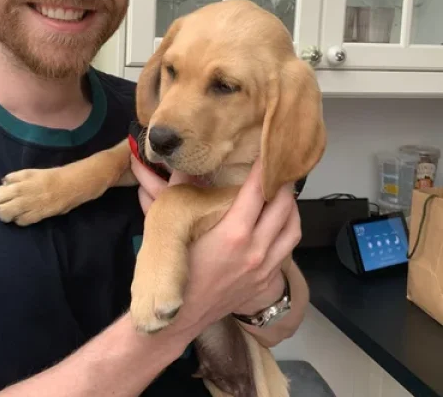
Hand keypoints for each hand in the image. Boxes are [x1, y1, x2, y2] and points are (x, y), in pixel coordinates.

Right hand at [130, 156, 300, 334]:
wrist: (180, 317)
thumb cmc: (173, 270)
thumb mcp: (171, 225)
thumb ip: (177, 190)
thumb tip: (179, 160)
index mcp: (234, 233)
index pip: (258, 190)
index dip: (265, 166)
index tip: (267, 149)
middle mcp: (256, 250)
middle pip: (284, 206)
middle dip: (283, 182)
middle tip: (278, 166)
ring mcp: (265, 269)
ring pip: (293, 229)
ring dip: (291, 207)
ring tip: (282, 192)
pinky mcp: (267, 282)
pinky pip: (287, 250)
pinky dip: (287, 231)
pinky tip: (277, 223)